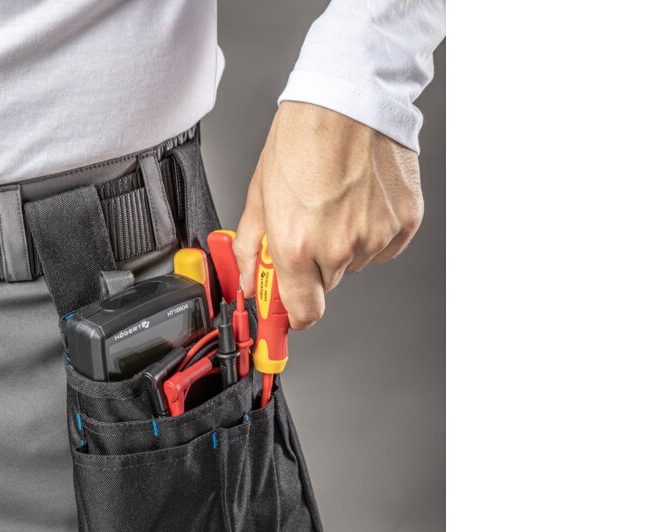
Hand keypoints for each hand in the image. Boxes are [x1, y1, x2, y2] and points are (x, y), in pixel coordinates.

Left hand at [233, 101, 424, 328]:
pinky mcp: (404, 222)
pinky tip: (361, 199)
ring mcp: (376, 236)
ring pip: (355, 263)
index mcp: (297, 245)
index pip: (303, 312)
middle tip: (310, 225)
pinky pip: (384, 246)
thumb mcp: (260, 192)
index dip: (294, 311)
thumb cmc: (303, 135)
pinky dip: (372, 230)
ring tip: (336, 201)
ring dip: (344, 245)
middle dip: (314, 265)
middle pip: (327, 285)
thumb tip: (247, 278)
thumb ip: (252, 245)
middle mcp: (338, 247)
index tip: (290, 306)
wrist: (348, 99)